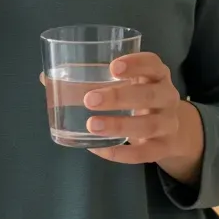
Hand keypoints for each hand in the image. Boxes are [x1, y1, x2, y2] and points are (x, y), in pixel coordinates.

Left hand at [83, 53, 204, 183]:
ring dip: (119, 125)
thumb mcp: (126, 84)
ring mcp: (169, 123)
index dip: (136, 64)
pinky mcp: (164, 148)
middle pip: (149, 95)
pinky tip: (98, 149)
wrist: (174, 131)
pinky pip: (145, 153)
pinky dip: (121, 153)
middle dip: (119, 97)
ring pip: (149, 125)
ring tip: (91, 125)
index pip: (153, 64)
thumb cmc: (139, 99)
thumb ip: (91, 79)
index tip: (113, 67)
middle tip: (89, 99)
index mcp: (157, 75)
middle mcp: (168, 97)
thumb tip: (45, 77)